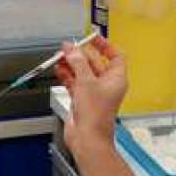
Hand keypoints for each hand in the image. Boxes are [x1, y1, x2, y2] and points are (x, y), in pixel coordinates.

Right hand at [53, 35, 126, 152]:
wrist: (87, 138)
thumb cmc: (96, 115)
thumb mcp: (86, 82)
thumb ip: (78, 63)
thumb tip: (73, 49)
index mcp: (116, 79)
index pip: (115, 56)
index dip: (104, 45)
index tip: (93, 37)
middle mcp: (106, 85)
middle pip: (95, 63)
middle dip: (81, 55)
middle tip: (69, 47)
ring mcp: (94, 93)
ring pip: (82, 72)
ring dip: (71, 64)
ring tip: (60, 56)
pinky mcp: (82, 100)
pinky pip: (74, 82)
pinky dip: (66, 75)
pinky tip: (59, 68)